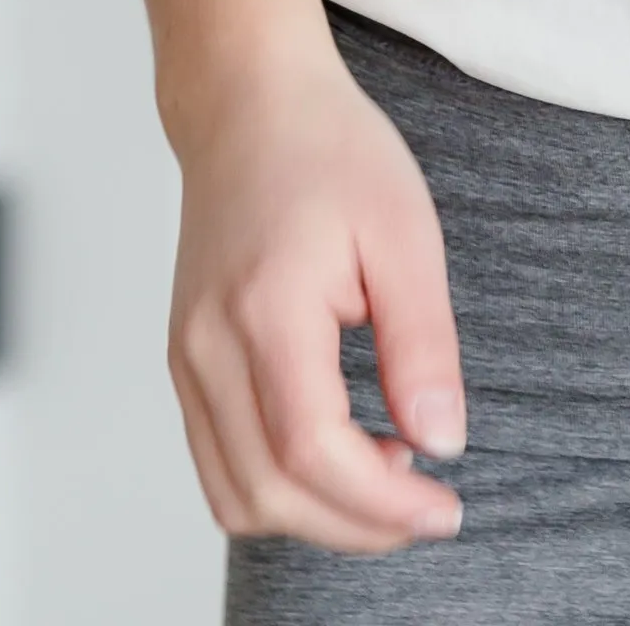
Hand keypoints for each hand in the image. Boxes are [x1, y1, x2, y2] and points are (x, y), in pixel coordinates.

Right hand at [166, 29, 466, 552]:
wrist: (249, 104)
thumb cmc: (329, 150)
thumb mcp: (405, 231)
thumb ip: (422, 344)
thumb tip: (440, 444)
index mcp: (264, 308)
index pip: (311, 450)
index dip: (381, 503)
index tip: (444, 507)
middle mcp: (206, 346)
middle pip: (268, 491)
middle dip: (356, 524)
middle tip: (428, 506)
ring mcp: (185, 359)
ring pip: (235, 495)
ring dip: (315, 515)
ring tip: (388, 474)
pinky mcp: (185, 363)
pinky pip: (220, 464)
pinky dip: (279, 486)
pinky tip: (341, 451)